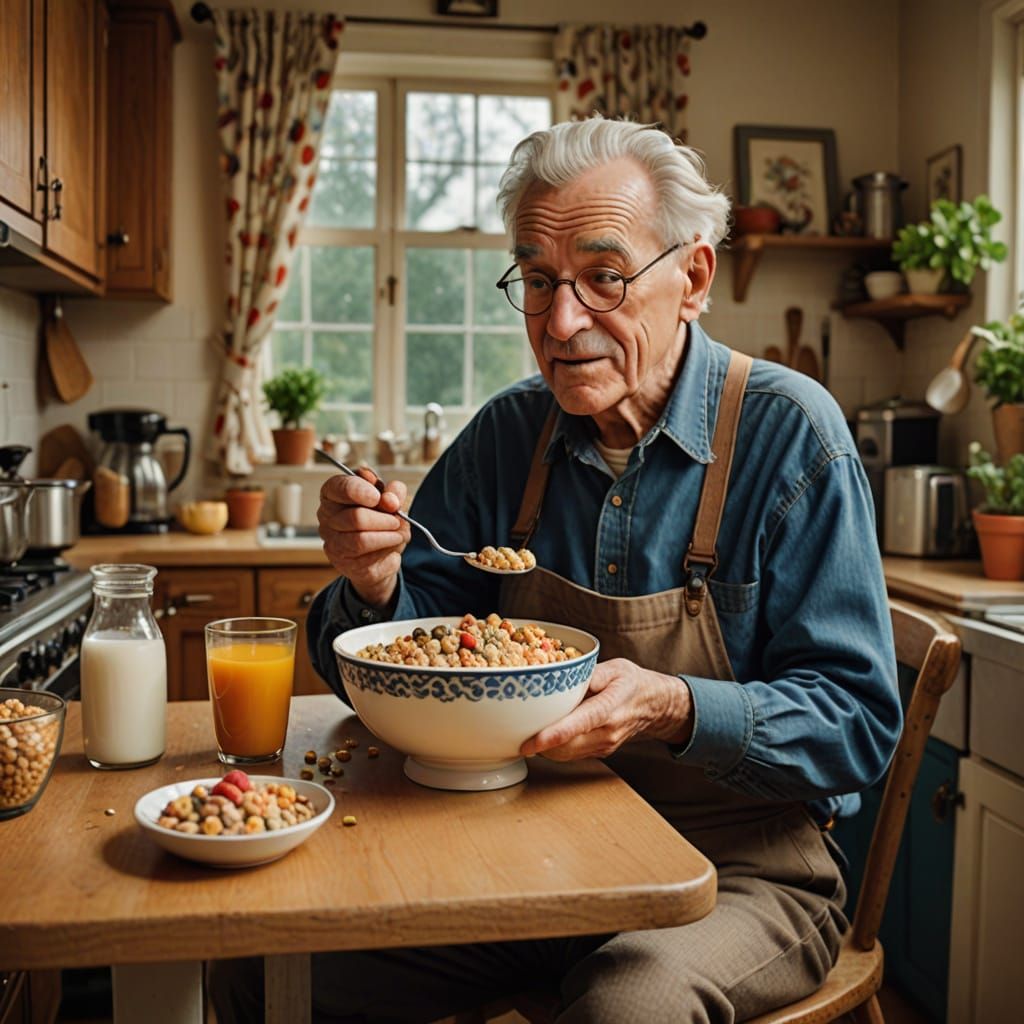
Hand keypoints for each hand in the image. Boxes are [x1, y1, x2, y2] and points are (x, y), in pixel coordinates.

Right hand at [317, 468, 410, 608]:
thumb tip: (390, 499)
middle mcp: (327, 517)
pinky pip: (368, 559)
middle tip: (397, 521)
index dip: (360, 491)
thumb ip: (393, 492)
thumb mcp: (392, 499)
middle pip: (355, 517)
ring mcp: (332, 542)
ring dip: (388, 537)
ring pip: (361, 540)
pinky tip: (391, 548)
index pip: (339, 487)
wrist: (381, 552)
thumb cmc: (381, 519)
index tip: (377, 496)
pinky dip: (387, 553)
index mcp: (333, 494)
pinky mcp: (343, 563)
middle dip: (384, 519)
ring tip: (399, 535)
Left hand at [520, 658, 693, 760]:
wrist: (657, 706)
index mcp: (611, 706)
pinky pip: (572, 755)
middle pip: (566, 746)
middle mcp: (608, 731)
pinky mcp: (600, 752)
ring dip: (544, 747)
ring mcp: (604, 745)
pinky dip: (555, 747)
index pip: (579, 724)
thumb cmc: (634, 683)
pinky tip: (545, 733)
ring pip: (566, 755)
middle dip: (539, 742)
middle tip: (514, 731)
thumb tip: (561, 676)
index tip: (530, 742)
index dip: (553, 735)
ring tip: (526, 730)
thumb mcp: (615, 668)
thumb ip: (588, 673)